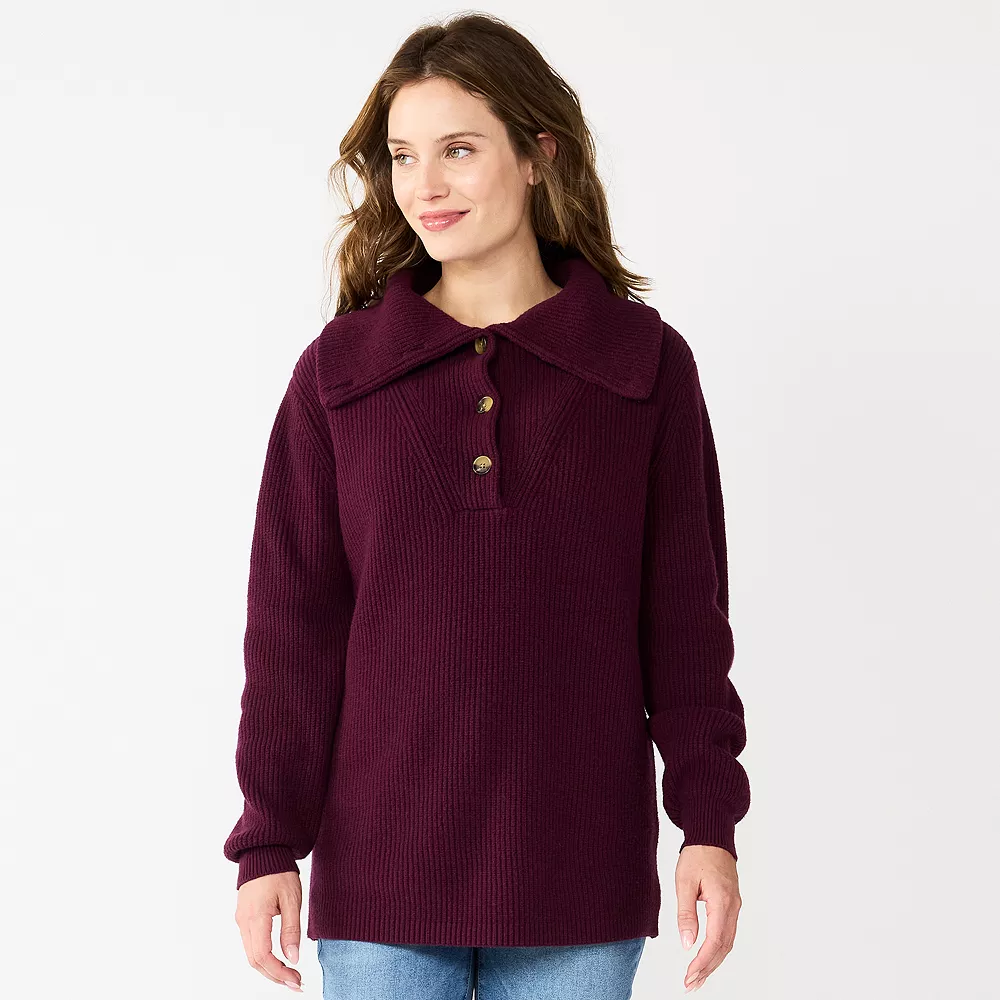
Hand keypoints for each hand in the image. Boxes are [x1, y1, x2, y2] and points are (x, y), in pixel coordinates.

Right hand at [235, 871, 304, 991]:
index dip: (279, 972)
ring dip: (269, 969)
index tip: (296, 979)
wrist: (263, 852)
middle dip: (275, 976)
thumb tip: (293, 957)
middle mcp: (244, 922)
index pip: (263, 956)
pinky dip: (264, 958)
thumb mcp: (291, 898)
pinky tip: (278, 960)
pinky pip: (251, 945)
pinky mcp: (244, 918)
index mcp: (256, 917)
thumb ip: (291, 929)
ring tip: (290, 975)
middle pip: (255, 961)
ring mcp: (242, 921)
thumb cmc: (278, 871)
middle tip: (296, 983)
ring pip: (252, 955)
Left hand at [675, 844, 741, 991]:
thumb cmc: (697, 854)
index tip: (689, 976)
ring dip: (712, 962)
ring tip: (696, 978)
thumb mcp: (684, 882)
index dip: (702, 962)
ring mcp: (735, 907)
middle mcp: (733, 907)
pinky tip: (706, 958)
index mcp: (722, 901)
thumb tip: (687, 943)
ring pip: (727, 943)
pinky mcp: (731, 905)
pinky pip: (727, 933)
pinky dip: (717, 950)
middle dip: (707, 969)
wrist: (711, 836)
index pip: (715, 941)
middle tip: (691, 984)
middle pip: (724, 947)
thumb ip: (686, 913)